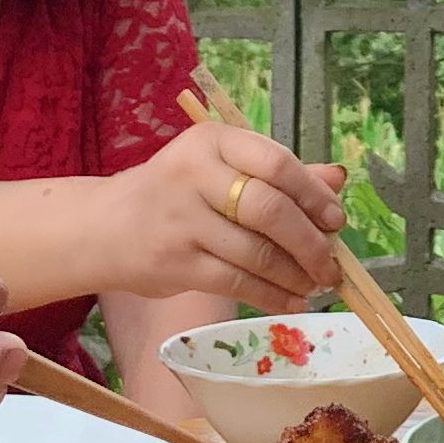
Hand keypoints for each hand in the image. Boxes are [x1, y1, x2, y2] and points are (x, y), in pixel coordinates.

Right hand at [105, 123, 346, 316]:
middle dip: (310, 242)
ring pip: (256, 251)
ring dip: (295, 274)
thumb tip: (338, 179)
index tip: (336, 220)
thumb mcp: (222, 170)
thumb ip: (279, 173)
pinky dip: (272, 295)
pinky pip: (237, 282)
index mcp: (212, 141)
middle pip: (269, 209)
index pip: (276, 162)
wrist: (104, 227)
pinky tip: (291, 301)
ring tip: (314, 284)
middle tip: (331, 264)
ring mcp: (181, 220)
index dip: (314, 195)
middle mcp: (194, 174)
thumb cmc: (177, 194)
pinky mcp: (175, 262)